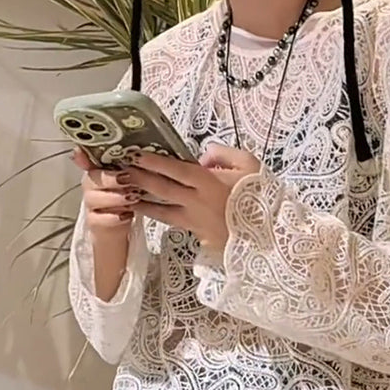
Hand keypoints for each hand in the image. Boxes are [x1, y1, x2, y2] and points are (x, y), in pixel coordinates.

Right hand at [71, 148, 138, 238]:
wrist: (119, 227)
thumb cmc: (125, 200)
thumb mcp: (130, 180)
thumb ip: (130, 165)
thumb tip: (134, 151)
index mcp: (97, 171)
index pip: (89, 159)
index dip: (86, 156)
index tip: (87, 152)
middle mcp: (90, 185)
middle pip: (93, 178)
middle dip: (112, 178)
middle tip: (128, 179)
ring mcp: (90, 204)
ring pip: (94, 198)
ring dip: (115, 197)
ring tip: (133, 198)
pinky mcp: (93, 222)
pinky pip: (99, 219)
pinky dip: (114, 217)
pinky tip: (127, 215)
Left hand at [126, 144, 259, 254]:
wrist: (271, 233)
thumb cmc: (261, 196)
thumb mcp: (248, 163)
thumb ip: (222, 154)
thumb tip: (201, 158)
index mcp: (208, 182)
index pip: (174, 169)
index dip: (152, 162)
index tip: (134, 154)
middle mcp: (197, 202)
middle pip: (161, 190)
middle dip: (138, 180)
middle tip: (119, 172)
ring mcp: (196, 221)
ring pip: (161, 212)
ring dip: (141, 203)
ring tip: (123, 196)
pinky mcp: (198, 235)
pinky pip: (174, 223)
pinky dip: (158, 216)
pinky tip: (147, 212)